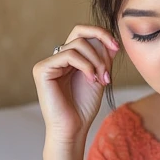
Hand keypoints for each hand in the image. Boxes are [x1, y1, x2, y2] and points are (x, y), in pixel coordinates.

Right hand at [33, 25, 119, 145]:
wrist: (74, 128)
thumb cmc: (84, 107)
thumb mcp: (99, 76)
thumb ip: (102, 58)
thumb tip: (108, 40)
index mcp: (68, 59)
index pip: (82, 34)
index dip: (101, 34)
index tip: (117, 47)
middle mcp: (57, 58)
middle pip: (79, 32)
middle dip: (101, 40)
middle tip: (114, 52)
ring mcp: (48, 63)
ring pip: (78, 44)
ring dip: (96, 60)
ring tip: (102, 78)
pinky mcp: (42, 69)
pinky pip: (69, 55)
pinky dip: (86, 65)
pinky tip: (92, 79)